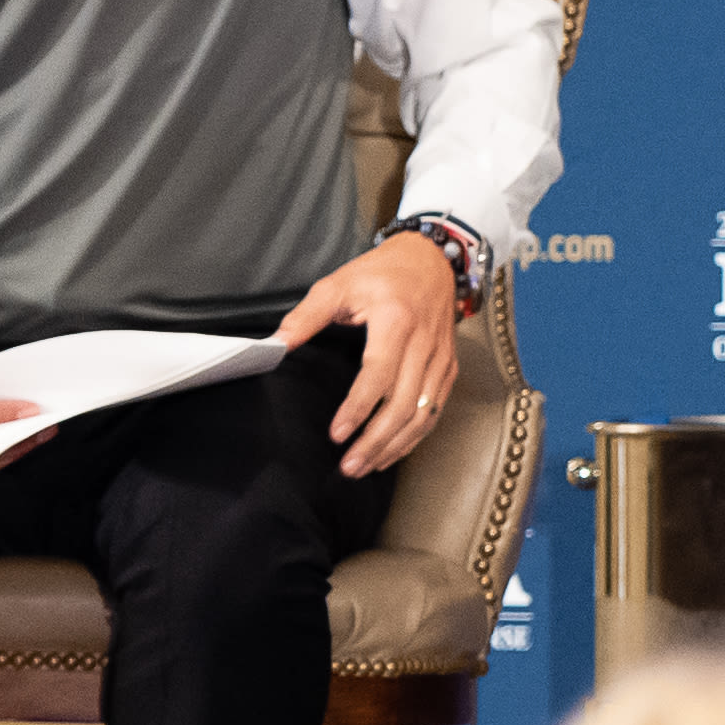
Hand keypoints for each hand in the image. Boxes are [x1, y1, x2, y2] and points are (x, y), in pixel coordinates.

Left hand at [283, 232, 467, 479]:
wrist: (432, 259)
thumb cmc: (382, 272)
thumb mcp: (338, 283)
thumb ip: (306, 316)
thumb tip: (276, 346)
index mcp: (396, 321)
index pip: (379, 374)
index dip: (358, 408)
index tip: (336, 434)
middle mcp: (424, 343)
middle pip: (405, 403)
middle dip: (377, 440)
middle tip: (350, 466)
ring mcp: (441, 357)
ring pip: (424, 413)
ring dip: (397, 445)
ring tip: (368, 466)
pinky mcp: (448, 366)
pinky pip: (437, 408)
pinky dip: (416, 435)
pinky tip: (394, 450)